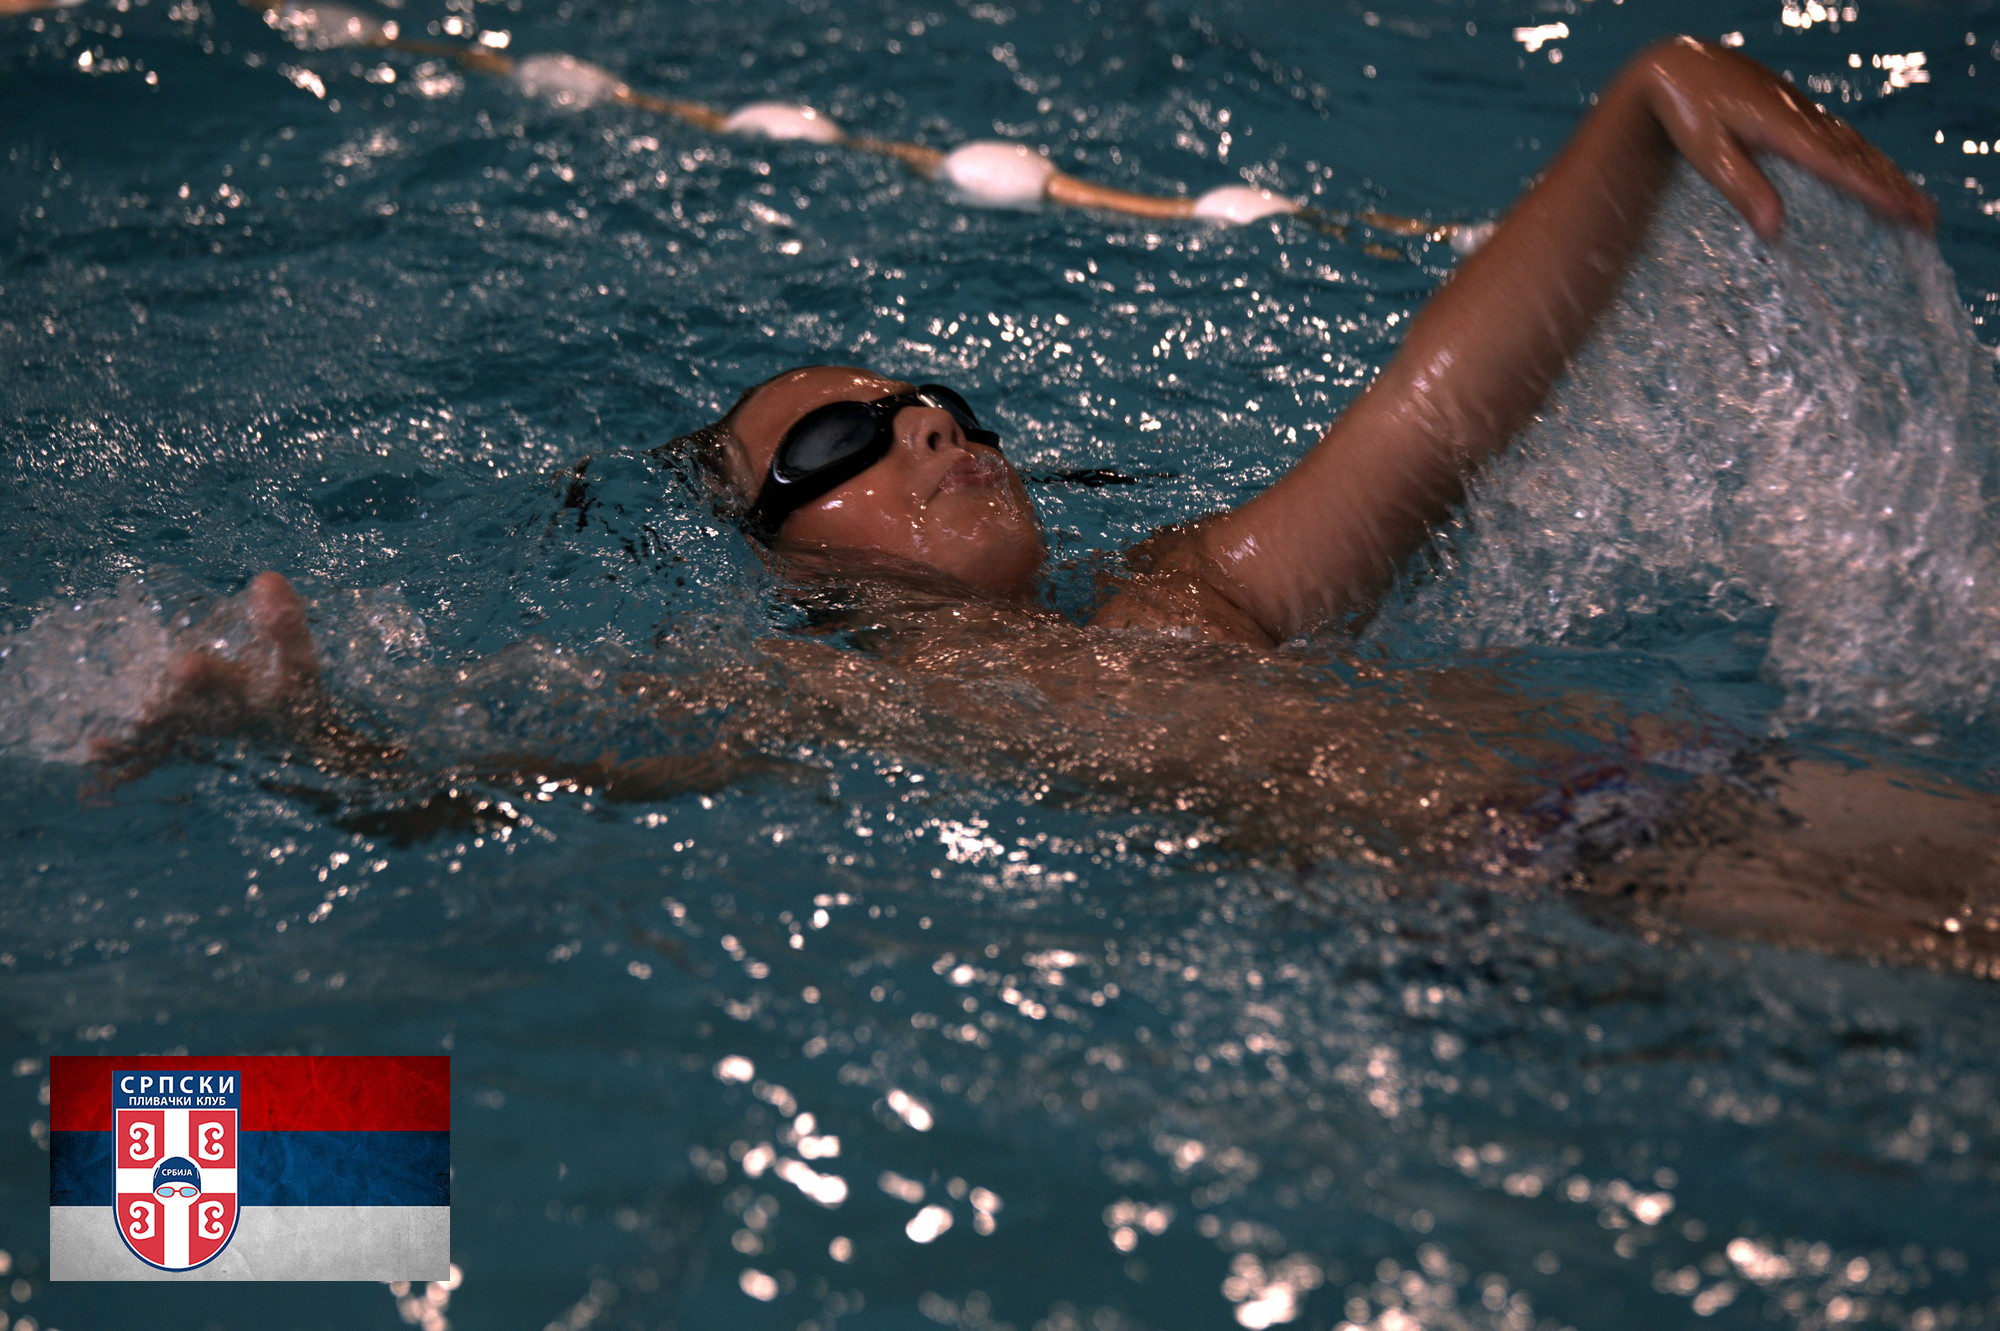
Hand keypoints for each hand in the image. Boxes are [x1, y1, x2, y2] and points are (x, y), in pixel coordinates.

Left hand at [89, 572, 323, 776]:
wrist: (298, 737)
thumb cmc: (298, 687)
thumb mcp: (300, 654)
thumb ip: (285, 621)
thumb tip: (266, 579)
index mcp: (251, 693)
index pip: (229, 682)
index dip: (208, 675)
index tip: (183, 665)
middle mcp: (222, 716)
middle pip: (191, 712)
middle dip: (168, 709)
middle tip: (143, 711)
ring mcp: (201, 731)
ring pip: (167, 732)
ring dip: (142, 733)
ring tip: (111, 735)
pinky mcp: (184, 738)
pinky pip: (153, 750)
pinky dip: (124, 754)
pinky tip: (92, 748)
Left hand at [1631, 37, 1934, 240]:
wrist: (1680, 65)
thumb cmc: (1689, 111)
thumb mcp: (1708, 154)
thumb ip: (1743, 188)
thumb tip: (1774, 231)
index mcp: (1783, 127)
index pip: (1837, 165)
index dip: (1872, 190)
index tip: (1903, 212)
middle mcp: (1804, 118)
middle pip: (1859, 157)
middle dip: (1895, 189)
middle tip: (1927, 221)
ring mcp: (1805, 114)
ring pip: (1857, 148)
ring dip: (1889, 176)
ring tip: (1917, 206)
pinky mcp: (1799, 114)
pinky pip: (1844, 140)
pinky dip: (1868, 161)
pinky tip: (1879, 175)